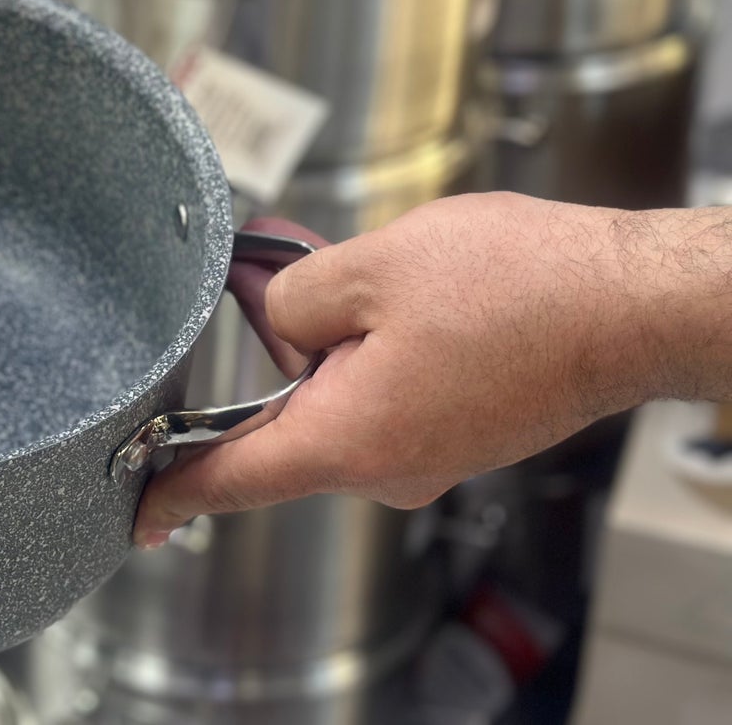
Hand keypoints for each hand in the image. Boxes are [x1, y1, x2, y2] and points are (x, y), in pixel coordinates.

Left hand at [132, 192, 731, 544]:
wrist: (634, 304)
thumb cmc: (519, 288)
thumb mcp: (367, 269)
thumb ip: (290, 296)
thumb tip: (272, 312)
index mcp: (351, 442)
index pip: (236, 479)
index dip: (175, 490)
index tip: (136, 509)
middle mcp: (388, 468)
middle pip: (288, 407)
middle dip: (276, 333)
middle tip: (272, 261)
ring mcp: (429, 454)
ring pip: (340, 387)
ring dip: (331, 326)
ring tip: (358, 262)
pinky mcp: (459, 431)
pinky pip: (385, 387)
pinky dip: (373, 339)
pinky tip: (399, 288)